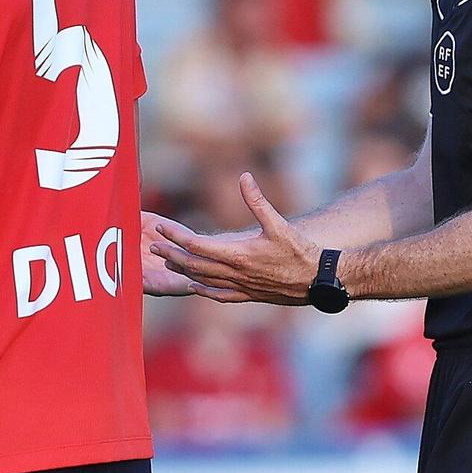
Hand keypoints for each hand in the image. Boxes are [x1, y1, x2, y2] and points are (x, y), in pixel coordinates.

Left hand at [151, 174, 318, 305]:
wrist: (318, 282)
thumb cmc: (300, 252)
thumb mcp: (279, 224)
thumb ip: (258, 200)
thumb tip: (244, 176)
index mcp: (238, 255)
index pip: (197, 245)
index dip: (176, 236)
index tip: (161, 228)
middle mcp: (235, 273)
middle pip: (194, 265)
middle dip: (172, 254)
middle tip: (153, 246)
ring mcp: (241, 287)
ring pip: (204, 280)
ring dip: (184, 271)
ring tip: (168, 262)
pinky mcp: (250, 295)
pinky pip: (220, 295)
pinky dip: (204, 290)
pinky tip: (196, 286)